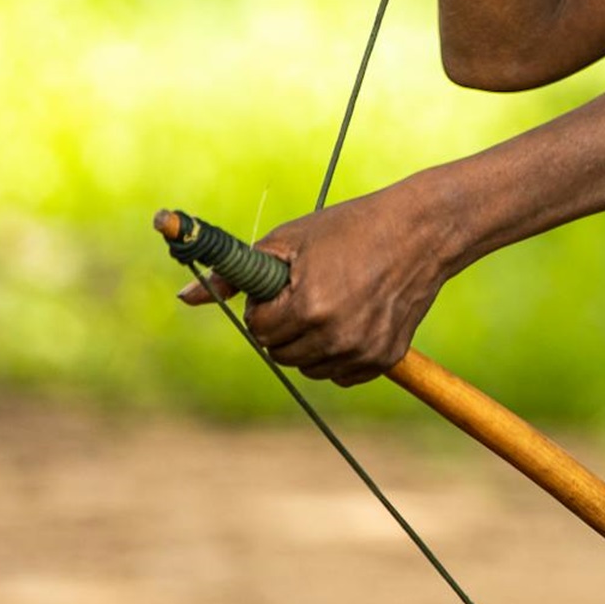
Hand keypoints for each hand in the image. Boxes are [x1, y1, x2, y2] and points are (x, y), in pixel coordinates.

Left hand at [177, 187, 449, 385]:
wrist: (420, 233)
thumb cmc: (349, 229)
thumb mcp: (289, 240)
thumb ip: (236, 275)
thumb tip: (184, 298)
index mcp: (308, 305)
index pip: (260, 329)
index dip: (265, 307)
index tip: (283, 288)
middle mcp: (335, 336)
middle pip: (281, 354)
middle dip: (283, 328)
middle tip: (306, 295)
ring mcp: (362, 351)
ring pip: (308, 368)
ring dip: (308, 344)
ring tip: (330, 305)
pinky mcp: (384, 360)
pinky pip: (340, 374)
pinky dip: (337, 355)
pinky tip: (351, 321)